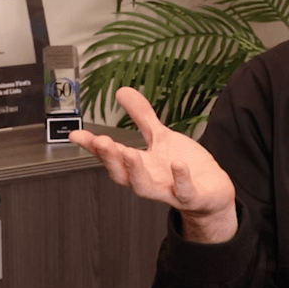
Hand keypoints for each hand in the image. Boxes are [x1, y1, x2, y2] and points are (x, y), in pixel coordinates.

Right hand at [68, 87, 236, 241]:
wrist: (212, 193)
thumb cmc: (183, 166)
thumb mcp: (161, 138)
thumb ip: (141, 117)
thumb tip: (121, 91)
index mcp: (139, 165)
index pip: (110, 156)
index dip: (92, 147)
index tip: (75, 134)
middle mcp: (149, 180)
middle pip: (122, 174)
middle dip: (110, 158)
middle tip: (101, 141)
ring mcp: (169, 190)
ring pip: (145, 187)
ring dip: (135, 171)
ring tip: (129, 153)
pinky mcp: (192, 196)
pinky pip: (184, 191)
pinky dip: (180, 179)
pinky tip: (178, 164)